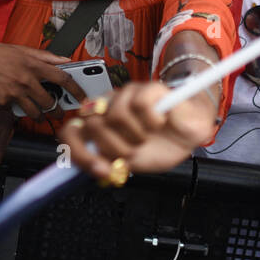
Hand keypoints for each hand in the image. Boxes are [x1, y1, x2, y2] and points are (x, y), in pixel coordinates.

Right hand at [0, 40, 86, 120]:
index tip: (82, 97)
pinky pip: (15, 110)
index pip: (63, 78)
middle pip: (50, 102)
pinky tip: (12, 100)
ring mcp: (14, 93)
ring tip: (41, 114)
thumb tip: (65, 60)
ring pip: (35, 112)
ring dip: (41, 116)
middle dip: (58, 110)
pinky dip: (16, 108)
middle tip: (60, 112)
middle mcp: (26, 80)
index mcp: (34, 65)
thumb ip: (46, 57)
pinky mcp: (2, 102)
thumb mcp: (23, 50)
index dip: (76, 90)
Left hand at [57, 81, 215, 178]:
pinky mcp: (149, 89)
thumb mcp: (130, 164)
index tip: (97, 168)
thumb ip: (109, 166)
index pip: (71, 131)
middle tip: (132, 152)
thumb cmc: (159, 145)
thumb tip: (96, 170)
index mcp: (97, 124)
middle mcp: (108, 106)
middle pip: (93, 125)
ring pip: (116, 115)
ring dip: (135, 136)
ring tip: (146, 137)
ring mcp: (127, 95)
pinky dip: (152, 121)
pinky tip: (159, 123)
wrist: (189, 135)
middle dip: (114, 148)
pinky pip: (141, 105)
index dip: (79, 151)